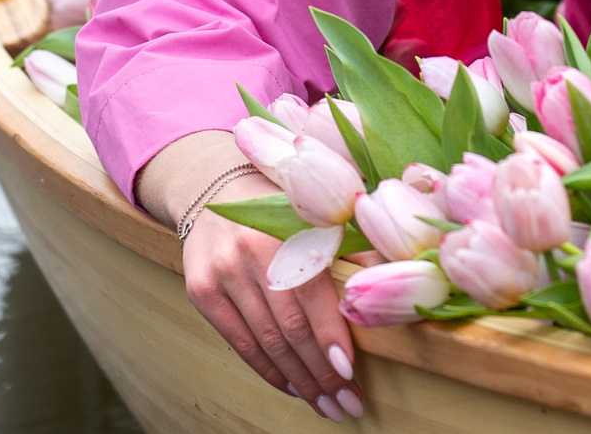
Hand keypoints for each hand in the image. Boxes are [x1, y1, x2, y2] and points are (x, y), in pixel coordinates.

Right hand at [182, 197, 362, 420]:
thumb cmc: (281, 201)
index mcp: (284, 229)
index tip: (350, 373)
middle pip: (288, 328)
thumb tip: (389, 279)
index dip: (330, 337)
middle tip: (346, 404)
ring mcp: (221, 275)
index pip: (310, 295)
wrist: (214, 185)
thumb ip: (353, 243)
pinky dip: (268, 370)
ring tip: (325, 405)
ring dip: (298, 381)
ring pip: (265, 342)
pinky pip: (240, 343)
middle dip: (320, 372)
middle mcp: (248, 253)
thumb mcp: (317, 210)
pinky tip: (292, 387)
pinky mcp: (201, 292)